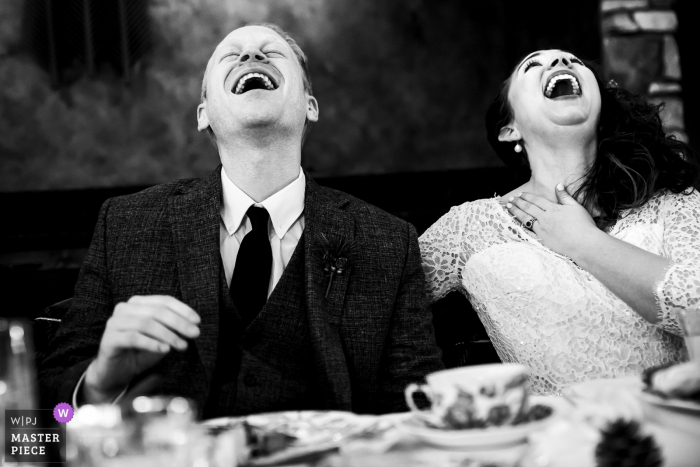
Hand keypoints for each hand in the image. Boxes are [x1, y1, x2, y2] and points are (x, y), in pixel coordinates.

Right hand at [84, 295, 199, 402]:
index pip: (164, 301)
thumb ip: (173, 328)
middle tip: (194, 334)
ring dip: (168, 334)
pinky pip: (134, 338)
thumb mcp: (161, 338)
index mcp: (137, 303)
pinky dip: (152, 343)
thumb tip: (192, 325)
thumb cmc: (140, 353)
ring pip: (146, 324)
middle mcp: (124, 309)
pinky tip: (165, 350)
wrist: (115, 374)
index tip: (197, 321)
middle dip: (179, 322)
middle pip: (157, 311)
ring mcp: (114, 323)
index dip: (183, 310)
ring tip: (182, 345)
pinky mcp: (109, 339)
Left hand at [505, 183, 598, 257]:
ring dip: (516, 212)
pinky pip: (527, 232)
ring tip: (509, 208)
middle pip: (528, 208)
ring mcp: (542, 229)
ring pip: (525, 218)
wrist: (585, 244)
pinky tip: (514, 224)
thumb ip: (565, 196)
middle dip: (518, 202)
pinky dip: (519, 227)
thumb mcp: (576, 207)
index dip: (527, 196)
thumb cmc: (584, 225)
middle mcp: (545, 218)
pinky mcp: (542, 240)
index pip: (536, 200)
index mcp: (553, 209)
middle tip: (511, 200)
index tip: (520, 194)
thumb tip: (558, 184)